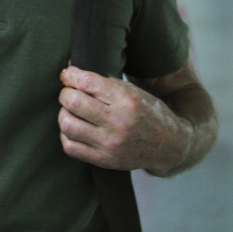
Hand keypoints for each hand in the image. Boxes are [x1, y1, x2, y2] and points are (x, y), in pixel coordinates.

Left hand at [58, 65, 191, 175]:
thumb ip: (101, 81)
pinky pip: (70, 146)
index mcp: (126, 99)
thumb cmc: (147, 112)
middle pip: (72, 102)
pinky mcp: (104, 160)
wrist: (168, 145)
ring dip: (64, 113)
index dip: (70, 75)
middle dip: (65, 93)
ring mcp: (110, 144)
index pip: (86, 82)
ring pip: (67, 124)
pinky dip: (67, 134)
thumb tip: (68, 70)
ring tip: (72, 111)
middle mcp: (118, 122)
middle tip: (70, 93)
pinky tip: (76, 128)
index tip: (68, 74)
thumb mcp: (131, 90)